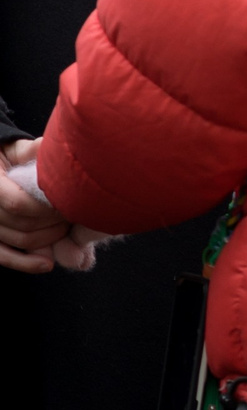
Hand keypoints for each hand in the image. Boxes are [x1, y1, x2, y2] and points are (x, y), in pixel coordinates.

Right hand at [0, 139, 70, 274]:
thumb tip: (51, 145)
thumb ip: (31, 150)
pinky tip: (47, 264)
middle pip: (23, 225)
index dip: (47, 208)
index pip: (18, 204)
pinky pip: (3, 256)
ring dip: (49, 239)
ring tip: (69, 228)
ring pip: (19, 241)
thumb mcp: (14, 148)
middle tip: (76, 214)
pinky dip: (25, 263)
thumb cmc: (3, 156)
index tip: (70, 202)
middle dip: (54, 222)